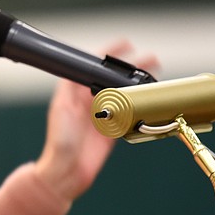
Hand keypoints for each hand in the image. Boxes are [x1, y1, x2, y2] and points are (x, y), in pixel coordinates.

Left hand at [33, 41, 157, 200]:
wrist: (67, 171)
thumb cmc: (59, 141)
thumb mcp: (61, 107)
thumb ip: (70, 85)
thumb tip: (80, 64)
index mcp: (76, 92)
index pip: (96, 67)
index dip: (111, 53)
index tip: (126, 44)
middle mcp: (90, 101)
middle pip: (114, 78)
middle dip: (133, 67)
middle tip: (151, 59)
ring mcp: (103, 115)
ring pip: (125, 94)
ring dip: (140, 84)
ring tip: (155, 74)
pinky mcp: (113, 130)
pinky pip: (131, 114)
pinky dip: (142, 106)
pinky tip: (152, 99)